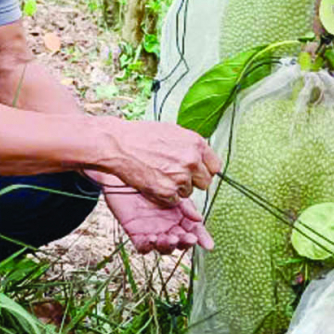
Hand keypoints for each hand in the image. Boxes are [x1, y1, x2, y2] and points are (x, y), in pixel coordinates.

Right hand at [93, 118, 223, 207]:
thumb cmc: (140, 136)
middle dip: (192, 181)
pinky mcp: (167, 191)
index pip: (215, 166)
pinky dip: (165, 196)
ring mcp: (180, 177)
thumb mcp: (172, 132)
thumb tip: (199, 155)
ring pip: (188, 192)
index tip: (196, 171)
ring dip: (177, 188)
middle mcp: (192, 160)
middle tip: (175, 175)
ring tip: (159, 175)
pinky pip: (174, 201)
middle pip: (205, 182)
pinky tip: (154, 182)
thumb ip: (190, 145)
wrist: (118, 145)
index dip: (204, 170)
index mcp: (196, 143)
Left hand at [97, 176, 214, 253]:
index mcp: (180, 218)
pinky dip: (148, 246)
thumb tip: (199, 219)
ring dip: (169, 246)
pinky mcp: (136, 234)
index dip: (201, 238)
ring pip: (164, 247)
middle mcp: (168, 227)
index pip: (193, 231)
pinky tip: (153, 238)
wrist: (128, 173)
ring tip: (171, 238)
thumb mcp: (174, 191)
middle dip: (185, 242)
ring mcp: (153, 232)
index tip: (208, 244)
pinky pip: (143, 246)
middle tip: (189, 238)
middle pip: (180, 242)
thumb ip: (186, 206)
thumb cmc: (151, 179)